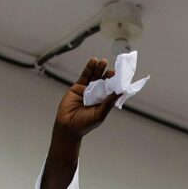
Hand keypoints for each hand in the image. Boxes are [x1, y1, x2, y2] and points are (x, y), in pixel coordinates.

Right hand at [41, 59, 117, 188]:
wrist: (67, 127)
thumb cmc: (84, 124)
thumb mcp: (99, 114)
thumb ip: (108, 103)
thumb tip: (119, 92)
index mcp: (104, 102)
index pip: (112, 90)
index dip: (116, 83)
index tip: (121, 76)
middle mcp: (97, 95)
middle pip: (104, 81)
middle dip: (108, 74)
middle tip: (112, 69)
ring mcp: (87, 90)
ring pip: (94, 76)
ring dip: (99, 69)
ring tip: (103, 61)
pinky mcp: (78, 87)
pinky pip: (84, 76)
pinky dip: (89, 68)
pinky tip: (93, 62)